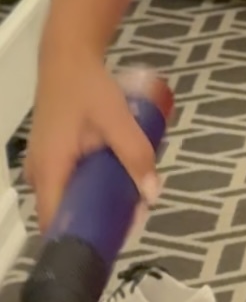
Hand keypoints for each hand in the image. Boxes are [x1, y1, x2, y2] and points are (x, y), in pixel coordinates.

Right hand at [26, 45, 159, 230]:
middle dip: (99, 220)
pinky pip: (69, 185)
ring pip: (68, 200)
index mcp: (49, 171)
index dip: (81, 238)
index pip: (55, 223)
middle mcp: (39, 175)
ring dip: (97, 203)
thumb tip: (151, 193)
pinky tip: (116, 181)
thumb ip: (135, 155)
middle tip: (133, 216)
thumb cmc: (87, 87)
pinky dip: (91, 188)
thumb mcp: (117, 120)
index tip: (111, 243)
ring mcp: (42, 168)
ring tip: (131, 198)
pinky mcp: (50, 160)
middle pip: (65, 214)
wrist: (67, 59)